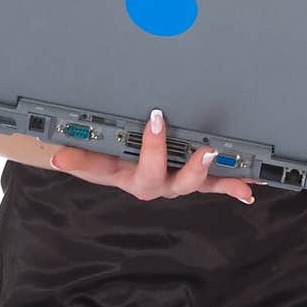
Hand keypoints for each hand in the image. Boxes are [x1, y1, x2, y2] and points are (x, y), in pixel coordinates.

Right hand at [48, 108, 256, 202]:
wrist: (125, 173)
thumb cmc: (109, 159)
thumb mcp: (89, 154)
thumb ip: (76, 151)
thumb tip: (55, 147)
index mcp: (118, 174)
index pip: (96, 168)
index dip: (81, 162)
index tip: (66, 155)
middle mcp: (147, 183)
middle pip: (150, 176)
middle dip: (155, 150)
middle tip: (156, 122)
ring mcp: (172, 183)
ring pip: (188, 182)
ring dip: (200, 167)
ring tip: (209, 152)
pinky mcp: (195, 180)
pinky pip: (216, 184)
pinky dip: (234, 183)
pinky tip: (251, 185)